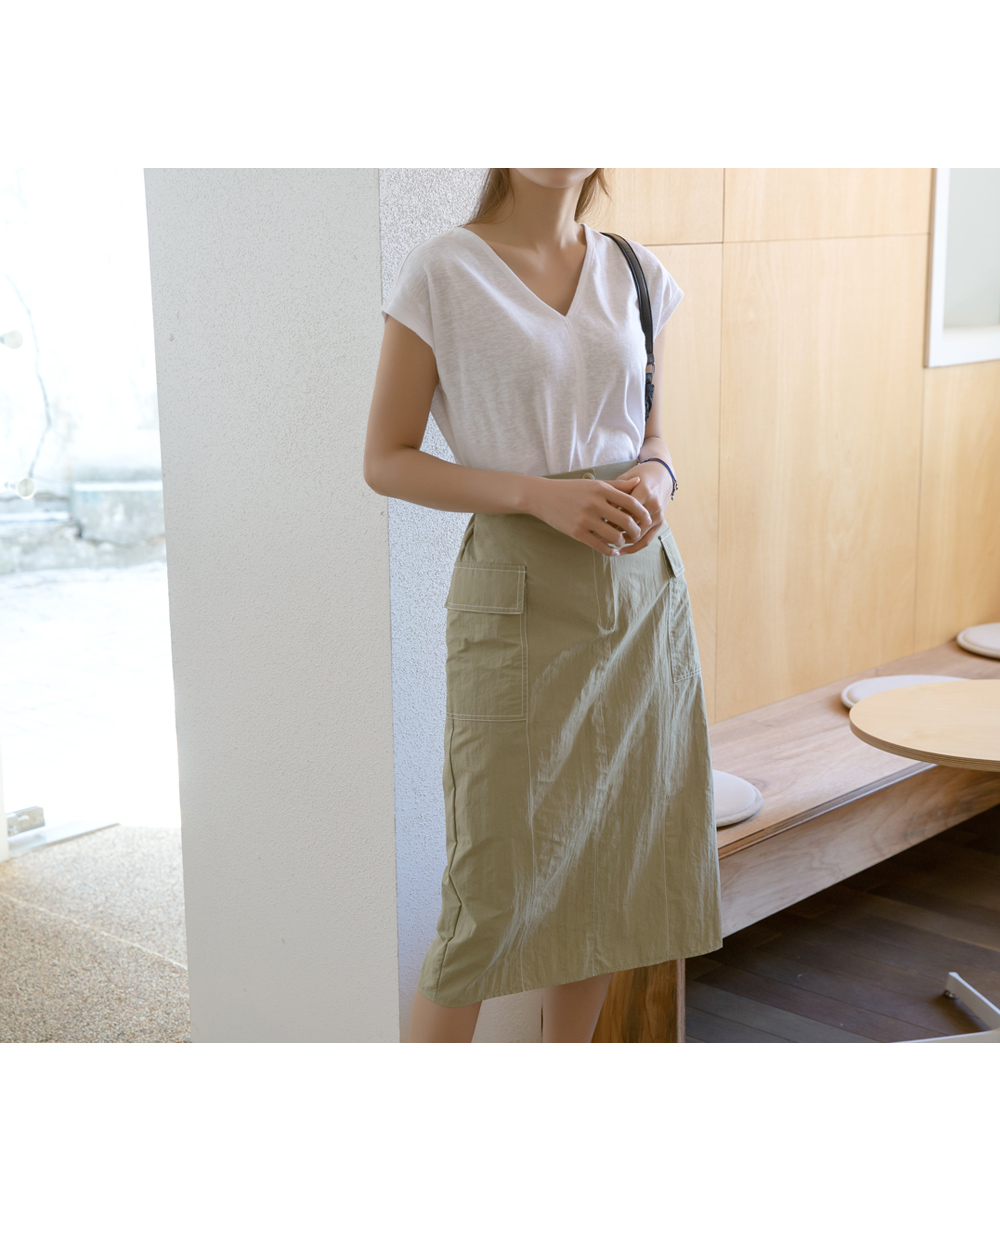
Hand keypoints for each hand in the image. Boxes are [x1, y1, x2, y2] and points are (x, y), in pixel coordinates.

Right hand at [529, 477, 652, 555]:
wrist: (543, 497)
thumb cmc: (571, 489)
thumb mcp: (594, 484)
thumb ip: (618, 485)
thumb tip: (639, 483)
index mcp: (601, 489)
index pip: (631, 502)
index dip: (643, 513)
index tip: (647, 520)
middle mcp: (595, 503)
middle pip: (626, 521)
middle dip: (636, 531)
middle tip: (637, 534)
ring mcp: (585, 519)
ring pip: (615, 536)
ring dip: (623, 542)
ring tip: (624, 542)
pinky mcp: (577, 532)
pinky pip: (600, 546)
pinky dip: (610, 551)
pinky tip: (614, 551)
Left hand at [604, 462, 672, 552]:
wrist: (663, 474)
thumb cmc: (640, 475)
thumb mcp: (626, 476)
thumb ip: (615, 492)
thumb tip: (601, 509)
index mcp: (644, 492)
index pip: (624, 510)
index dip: (609, 518)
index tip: (595, 521)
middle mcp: (654, 505)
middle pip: (631, 525)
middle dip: (614, 532)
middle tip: (597, 535)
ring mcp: (659, 516)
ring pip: (638, 535)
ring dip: (622, 541)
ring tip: (606, 543)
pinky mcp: (660, 523)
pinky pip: (646, 540)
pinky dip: (633, 547)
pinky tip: (621, 551)